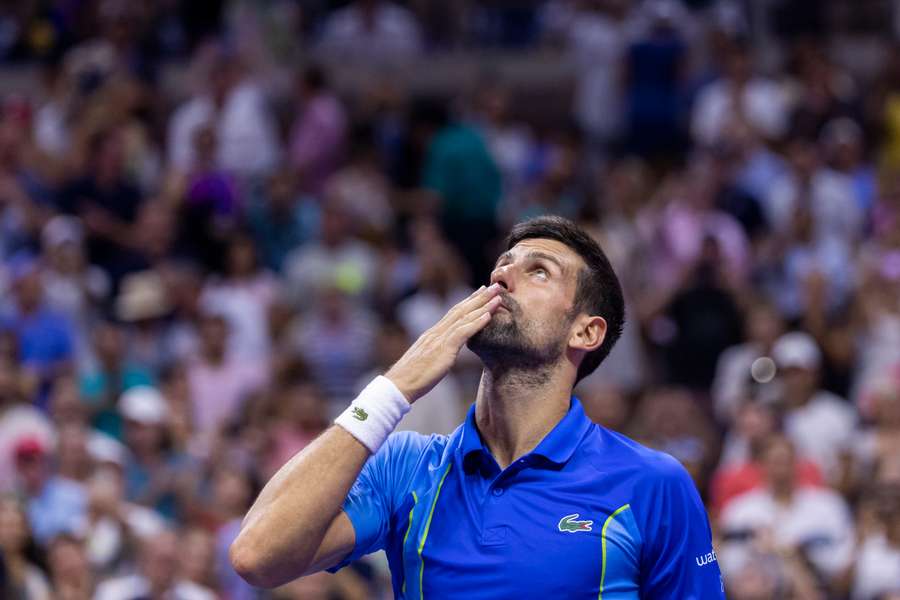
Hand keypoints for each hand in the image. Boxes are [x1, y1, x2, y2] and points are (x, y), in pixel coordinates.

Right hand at [385, 283, 502, 402]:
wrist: (399, 385)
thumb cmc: (411, 378)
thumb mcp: (426, 360)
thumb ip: (436, 352)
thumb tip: (444, 352)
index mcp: (432, 334)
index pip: (453, 312)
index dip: (468, 301)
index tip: (480, 292)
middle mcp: (436, 332)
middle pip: (461, 309)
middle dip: (479, 297)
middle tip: (495, 286)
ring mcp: (439, 339)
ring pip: (464, 317)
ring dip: (483, 305)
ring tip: (498, 296)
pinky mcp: (443, 350)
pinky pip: (462, 333)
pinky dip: (476, 323)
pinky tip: (488, 315)